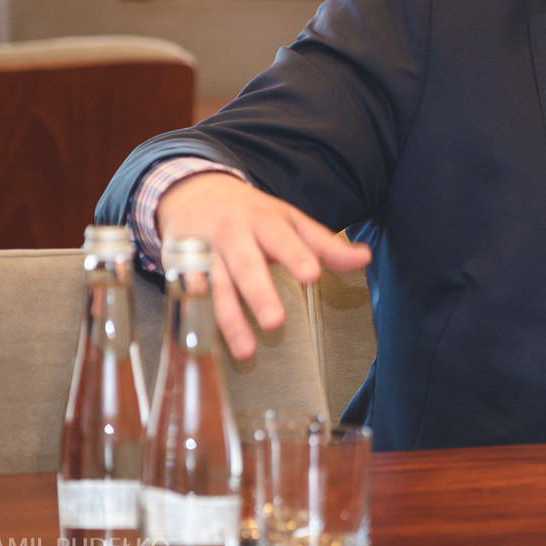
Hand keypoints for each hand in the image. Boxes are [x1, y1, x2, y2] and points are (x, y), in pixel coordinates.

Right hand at [156, 172, 371, 358]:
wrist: (195, 194)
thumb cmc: (252, 213)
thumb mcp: (290, 221)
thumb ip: (325, 244)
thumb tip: (364, 258)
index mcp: (264, 220)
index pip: (282, 239)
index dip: (296, 256)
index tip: (312, 275)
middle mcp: (233, 236)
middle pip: (245, 266)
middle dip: (259, 294)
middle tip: (276, 321)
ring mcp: (204, 254)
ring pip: (215, 288)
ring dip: (230, 320)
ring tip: (246, 350)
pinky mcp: (181, 272)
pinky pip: (188, 300)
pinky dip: (194, 322)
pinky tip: (202, 345)